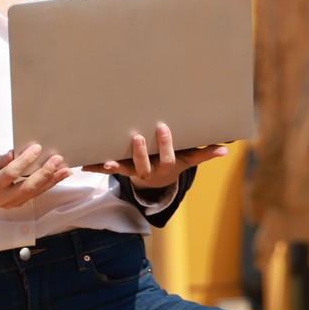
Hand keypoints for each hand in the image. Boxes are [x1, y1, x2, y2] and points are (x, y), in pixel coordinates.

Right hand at [0, 142, 69, 207]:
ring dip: (52, 180)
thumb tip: (15, 153)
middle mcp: (1, 198)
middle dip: (45, 172)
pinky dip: (48, 184)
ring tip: (66, 169)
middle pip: (27, 187)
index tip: (37, 147)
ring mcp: (10, 203)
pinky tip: (59, 175)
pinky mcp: (17, 203)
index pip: (11, 173)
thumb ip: (1, 159)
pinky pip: (35, 194)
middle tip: (57, 159)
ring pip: (34, 192)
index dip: (25, 160)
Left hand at [88, 123, 227, 188]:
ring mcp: (132, 172)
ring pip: (122, 170)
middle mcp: (148, 171)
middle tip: (136, 138)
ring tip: (105, 161)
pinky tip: (82, 164)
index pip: (167, 157)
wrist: (156, 182)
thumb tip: (226, 149)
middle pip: (143, 165)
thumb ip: (205, 154)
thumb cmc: (174, 163)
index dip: (165, 144)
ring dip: (112, 166)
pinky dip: (95, 167)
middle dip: (140, 152)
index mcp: (165, 167)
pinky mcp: (119, 169)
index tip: (163, 127)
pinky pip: (106, 170)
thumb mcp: (190, 159)